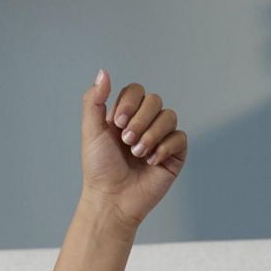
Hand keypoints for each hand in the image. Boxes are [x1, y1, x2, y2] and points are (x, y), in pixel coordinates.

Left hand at [80, 70, 186, 228]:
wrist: (112, 199)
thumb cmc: (99, 169)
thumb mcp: (91, 130)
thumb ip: (94, 100)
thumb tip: (103, 72)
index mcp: (126, 115)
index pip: (137, 91)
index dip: (129, 102)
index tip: (117, 123)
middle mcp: (145, 124)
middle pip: (155, 101)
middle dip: (140, 120)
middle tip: (127, 141)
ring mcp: (161, 139)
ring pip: (169, 117)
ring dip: (151, 134)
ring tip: (137, 153)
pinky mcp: (174, 156)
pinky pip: (179, 138)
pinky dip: (165, 147)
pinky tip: (151, 161)